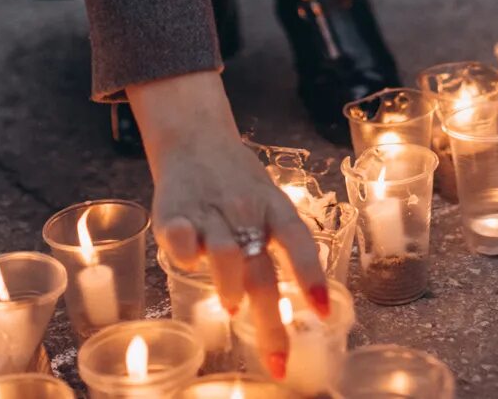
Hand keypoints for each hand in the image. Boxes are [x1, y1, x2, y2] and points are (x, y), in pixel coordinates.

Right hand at [129, 73, 328, 382]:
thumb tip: (296, 300)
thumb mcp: (267, 200)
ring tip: (234, 307)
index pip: (299, 242)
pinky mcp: (174, 213)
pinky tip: (188, 266)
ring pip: (226, 252)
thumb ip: (276, 242)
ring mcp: (210, 211)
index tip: (323, 313)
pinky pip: (181, 238)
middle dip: (271, 320)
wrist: (194, 137)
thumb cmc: (237, 179)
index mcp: (274, 207)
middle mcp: (245, 210)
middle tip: (279, 359)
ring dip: (231, 285)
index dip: (311, 277)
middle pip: (262, 268)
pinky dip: (185, 255)